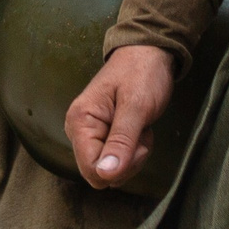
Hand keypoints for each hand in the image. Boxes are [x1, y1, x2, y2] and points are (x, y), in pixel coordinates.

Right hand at [67, 44, 175, 186]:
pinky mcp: (102, 137)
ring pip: (110, 171)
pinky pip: (116, 161)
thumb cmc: (142, 73)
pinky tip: (138, 130)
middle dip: (128, 162)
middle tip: (140, 133)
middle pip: (100, 174)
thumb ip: (121, 141)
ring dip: (133, 156)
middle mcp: (78, 131)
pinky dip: (133, 151)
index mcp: (79, 122)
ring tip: (140, 128)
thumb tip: (105, 175)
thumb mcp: (136, 106)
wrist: (149, 52)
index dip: (120, 167)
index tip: (137, 143)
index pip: (92, 170)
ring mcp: (90, 135)